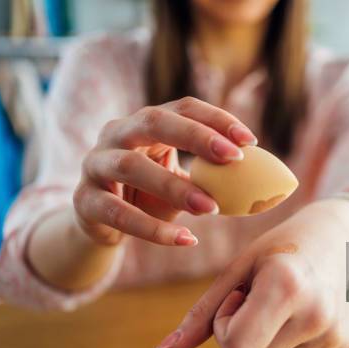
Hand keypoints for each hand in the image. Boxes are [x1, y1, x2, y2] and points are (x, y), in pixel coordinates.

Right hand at [73, 97, 256, 245]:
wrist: (102, 222)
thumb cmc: (150, 194)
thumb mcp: (181, 180)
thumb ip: (211, 175)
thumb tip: (263, 182)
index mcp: (145, 123)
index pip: (183, 107)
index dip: (217, 119)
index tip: (251, 140)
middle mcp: (116, 134)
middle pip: (154, 122)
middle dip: (196, 136)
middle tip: (234, 157)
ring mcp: (96, 165)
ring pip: (131, 166)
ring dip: (175, 187)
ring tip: (211, 208)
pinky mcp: (85, 201)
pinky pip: (118, 213)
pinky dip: (154, 229)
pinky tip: (187, 240)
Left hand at [151, 200, 348, 347]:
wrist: (337, 239)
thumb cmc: (278, 249)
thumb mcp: (237, 271)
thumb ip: (200, 316)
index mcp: (285, 287)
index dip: (225, 327)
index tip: (238, 297)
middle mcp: (315, 314)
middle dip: (241, 336)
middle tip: (261, 299)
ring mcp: (334, 333)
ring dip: (264, 345)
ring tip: (283, 306)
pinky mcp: (346, 347)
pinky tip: (301, 321)